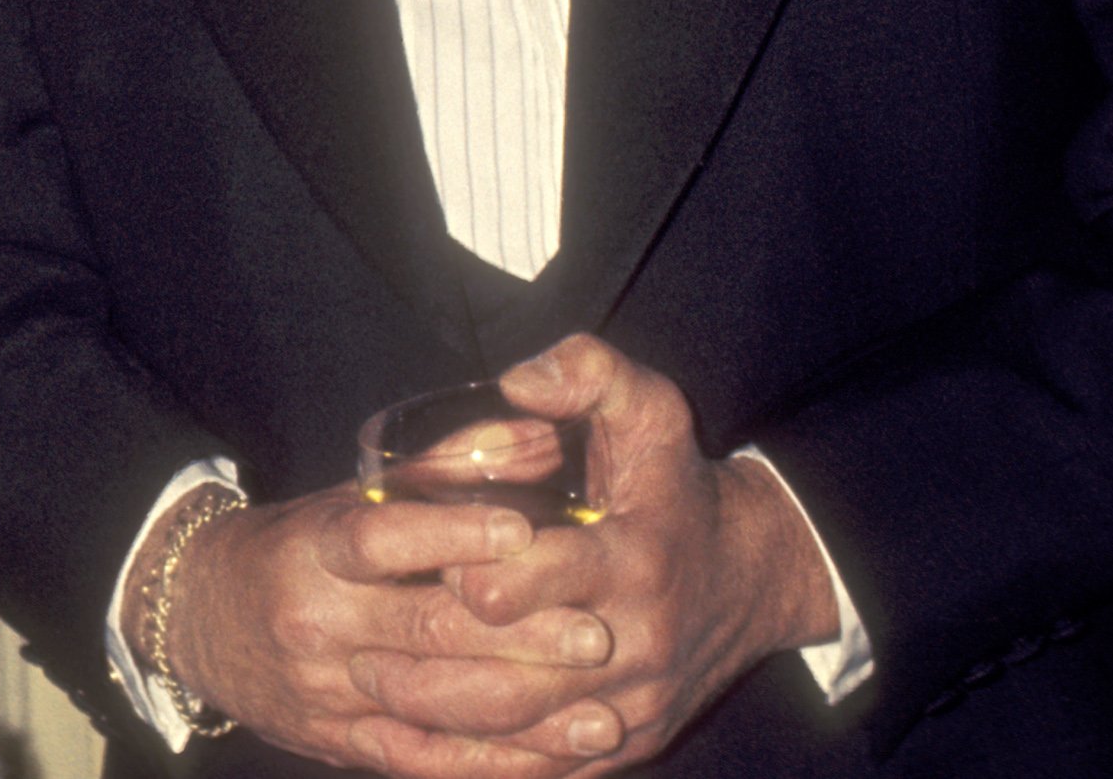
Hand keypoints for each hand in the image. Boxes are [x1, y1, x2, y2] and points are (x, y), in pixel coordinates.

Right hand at [139, 480, 624, 776]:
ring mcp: (330, 692)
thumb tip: (537, 435)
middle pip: (423, 633)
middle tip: (594, 633)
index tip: (523, 531)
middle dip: (517, 637)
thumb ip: (446, 464)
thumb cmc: (298, 546)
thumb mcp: (354, 495)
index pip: (380, 539)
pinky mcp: (342, 745)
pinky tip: (554, 759)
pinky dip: (492, 766)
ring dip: (525, 716)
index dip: (451, 535)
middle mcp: (318, 622)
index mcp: (315, 549)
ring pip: (434, 708)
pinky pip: (424, 762)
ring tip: (602, 709)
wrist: (200, 621)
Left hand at [415, 335, 838, 773]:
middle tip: (358, 655)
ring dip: (436, 722)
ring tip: (372, 695)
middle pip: (509, 679)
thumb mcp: (650, 409)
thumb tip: (516, 381)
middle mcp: (631, 644)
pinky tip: (417, 748)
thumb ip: (587, 374)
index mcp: (627, 562)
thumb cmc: (679, 485)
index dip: (459, 574)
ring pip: (518, 736)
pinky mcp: (626, 742)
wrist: (754, 575)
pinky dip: (476, 766)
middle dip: (426, 668)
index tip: (424, 563)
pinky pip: (545, 772)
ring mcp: (630, 705)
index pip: (521, 585)